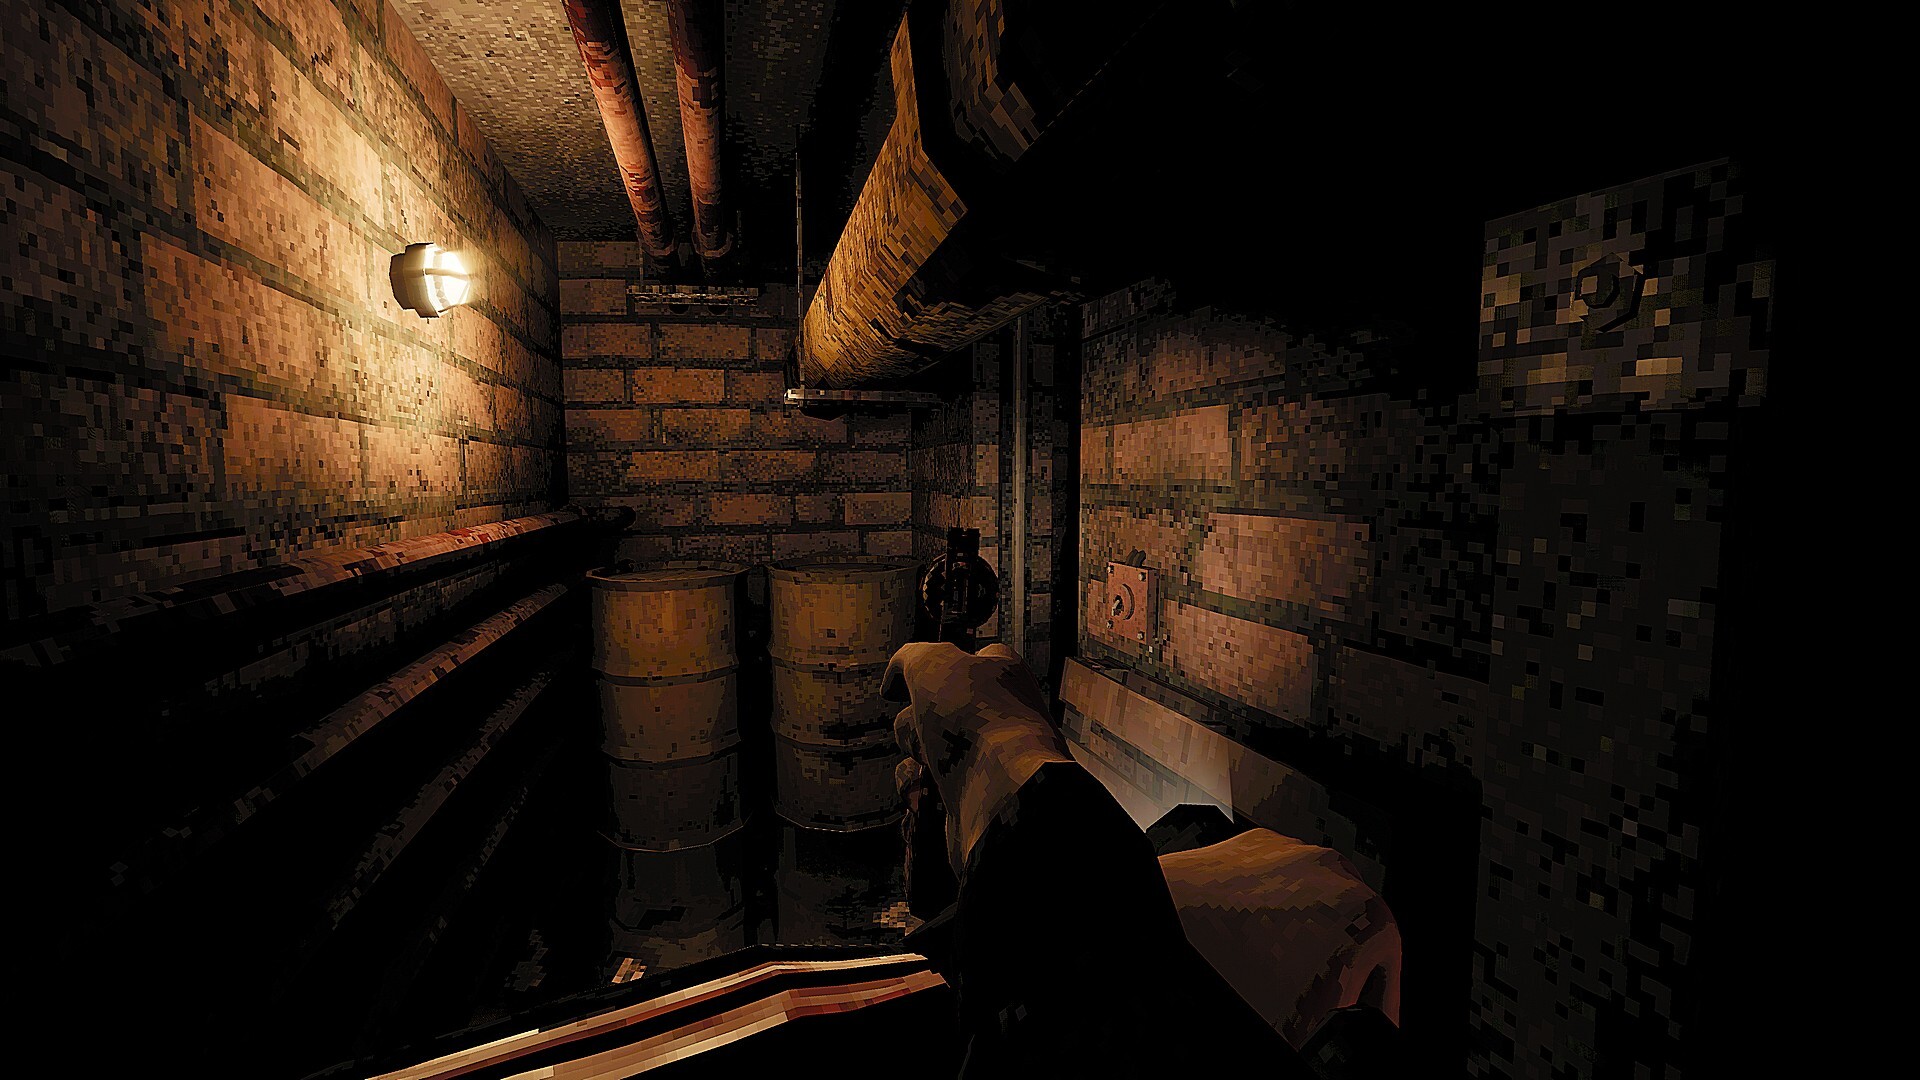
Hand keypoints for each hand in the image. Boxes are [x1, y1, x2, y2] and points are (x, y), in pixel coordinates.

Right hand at [882, 642, 1073, 876]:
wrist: (1002, 797)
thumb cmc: (975, 721)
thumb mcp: (932, 664)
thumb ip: (910, 658)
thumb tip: (896, 677)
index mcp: (1002, 675)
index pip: (969, 658)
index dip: (932, 667)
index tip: (909, 680)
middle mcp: (997, 716)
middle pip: (931, 707)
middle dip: (913, 719)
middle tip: (927, 727)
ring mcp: (984, 759)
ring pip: (923, 747)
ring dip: (913, 753)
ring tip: (930, 763)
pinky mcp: (968, 798)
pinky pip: (924, 789)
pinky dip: (915, 790)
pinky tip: (924, 793)